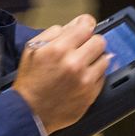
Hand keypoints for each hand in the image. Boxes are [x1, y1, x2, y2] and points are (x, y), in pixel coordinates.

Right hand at [12, 14, 109, 133]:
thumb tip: (74, 25)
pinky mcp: (91, 94)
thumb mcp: (32, 48)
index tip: (84, 27)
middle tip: (82, 48)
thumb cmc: (30, 79)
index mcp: (59, 48)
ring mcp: (85, 80)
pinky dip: (94, 74)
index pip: (87, 25)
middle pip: (99, 41)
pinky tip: (81, 77)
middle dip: (91, 41)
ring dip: (95, 58)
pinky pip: (103, 76)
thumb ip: (53, 32)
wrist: (30, 111)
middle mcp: (75, 63)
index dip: (85, 24)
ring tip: (82, 63)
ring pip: (104, 58)